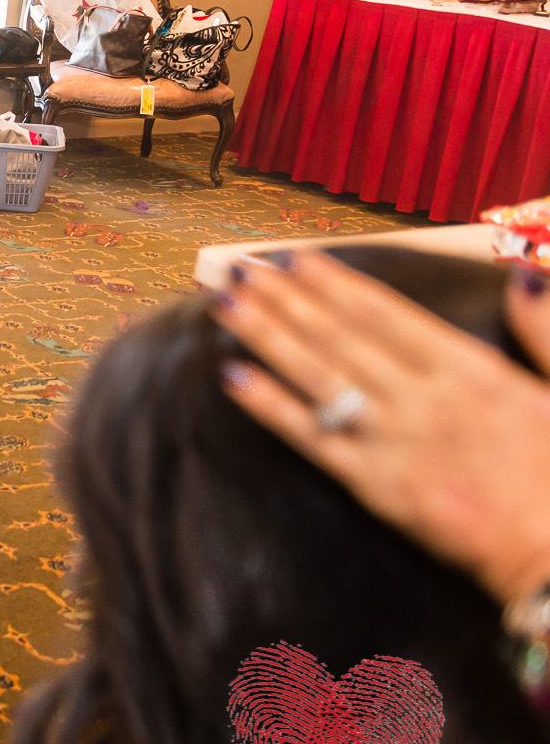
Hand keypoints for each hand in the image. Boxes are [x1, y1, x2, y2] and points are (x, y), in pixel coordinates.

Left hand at [216, 252, 549, 603]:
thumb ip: (545, 330)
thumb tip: (523, 278)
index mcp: (471, 370)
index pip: (386, 314)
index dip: (334, 283)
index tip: (295, 258)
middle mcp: (422, 397)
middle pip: (339, 336)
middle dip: (284, 298)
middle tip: (240, 267)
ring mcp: (393, 440)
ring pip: (316, 376)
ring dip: (266, 335)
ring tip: (225, 303)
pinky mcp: (374, 486)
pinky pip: (311, 439)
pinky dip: (269, 406)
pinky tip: (233, 377)